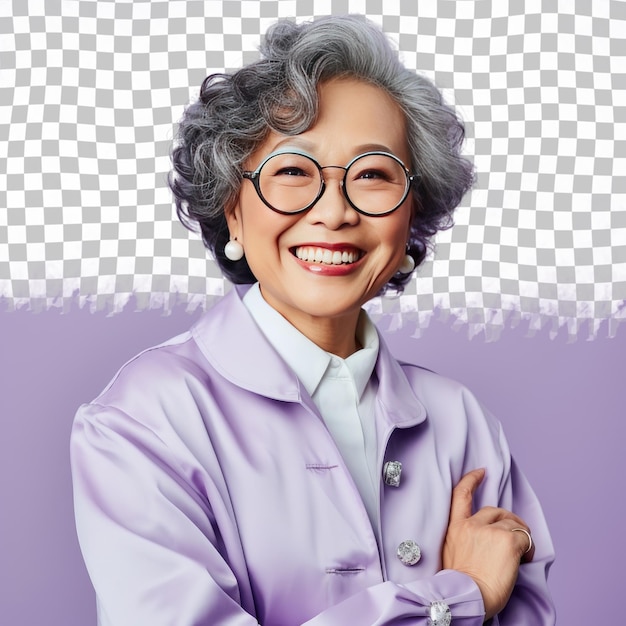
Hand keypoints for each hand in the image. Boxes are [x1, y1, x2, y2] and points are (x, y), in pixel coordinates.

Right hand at [442, 469, 534, 619]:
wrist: (468, 598)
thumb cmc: (462, 585)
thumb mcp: (452, 554)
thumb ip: (464, 540)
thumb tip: (484, 541)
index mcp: (455, 528)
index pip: (461, 495)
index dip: (471, 480)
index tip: (481, 472)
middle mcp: (471, 525)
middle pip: (495, 511)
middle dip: (508, 520)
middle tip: (518, 534)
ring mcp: (490, 531)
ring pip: (512, 524)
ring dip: (521, 535)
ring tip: (523, 555)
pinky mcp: (508, 541)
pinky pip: (525, 538)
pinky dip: (529, 548)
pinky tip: (526, 560)